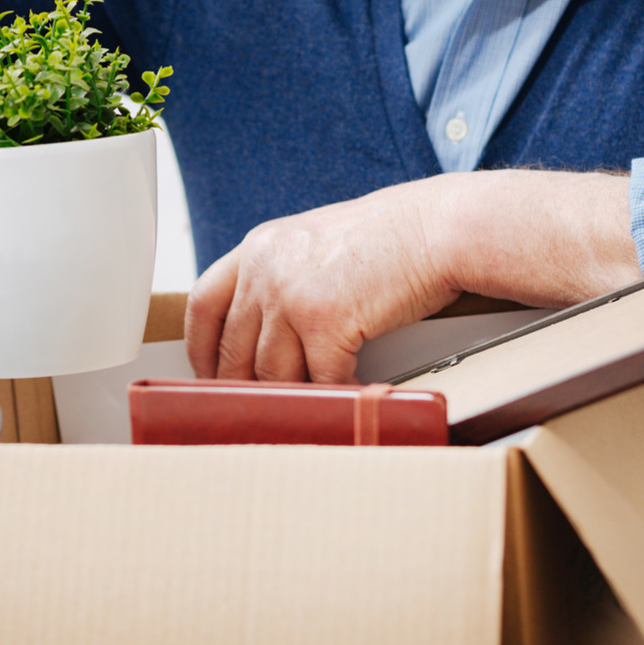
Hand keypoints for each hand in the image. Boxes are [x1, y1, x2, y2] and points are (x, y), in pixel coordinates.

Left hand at [184, 170, 641, 383]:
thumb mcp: (320, 243)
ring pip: (273, 375)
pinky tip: (348, 405)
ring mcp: (291, 295)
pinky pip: (319, 383)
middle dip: (245, 390)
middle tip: (262, 412)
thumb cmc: (395, 237)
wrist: (441, 229)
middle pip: (233, 350)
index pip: (204, 304)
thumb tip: (273, 334)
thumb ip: (287, 276)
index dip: (202, 349)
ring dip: (294, 400)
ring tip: (310, 416)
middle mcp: (266, 268)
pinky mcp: (325, 322)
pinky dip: (335, 401)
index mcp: (260, 247)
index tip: (208, 376)